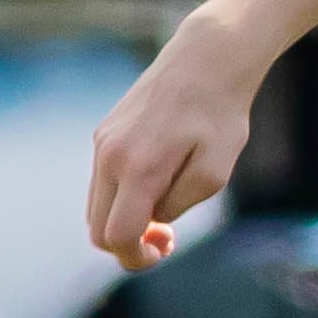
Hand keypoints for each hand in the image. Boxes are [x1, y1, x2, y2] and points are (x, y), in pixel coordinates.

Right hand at [85, 16, 266, 266]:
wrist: (206, 59)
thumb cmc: (220, 116)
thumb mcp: (215, 171)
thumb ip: (178, 204)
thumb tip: (151, 219)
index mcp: (136, 170)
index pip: (116, 237)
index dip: (137, 258)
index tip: (164, 249)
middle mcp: (108, 157)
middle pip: (98, 228)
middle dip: (129, 243)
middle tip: (168, 235)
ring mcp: (102, 143)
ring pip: (97, 206)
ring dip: (125, 219)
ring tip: (166, 205)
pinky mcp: (104, 133)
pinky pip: (103, 181)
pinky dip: (123, 195)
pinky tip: (158, 179)